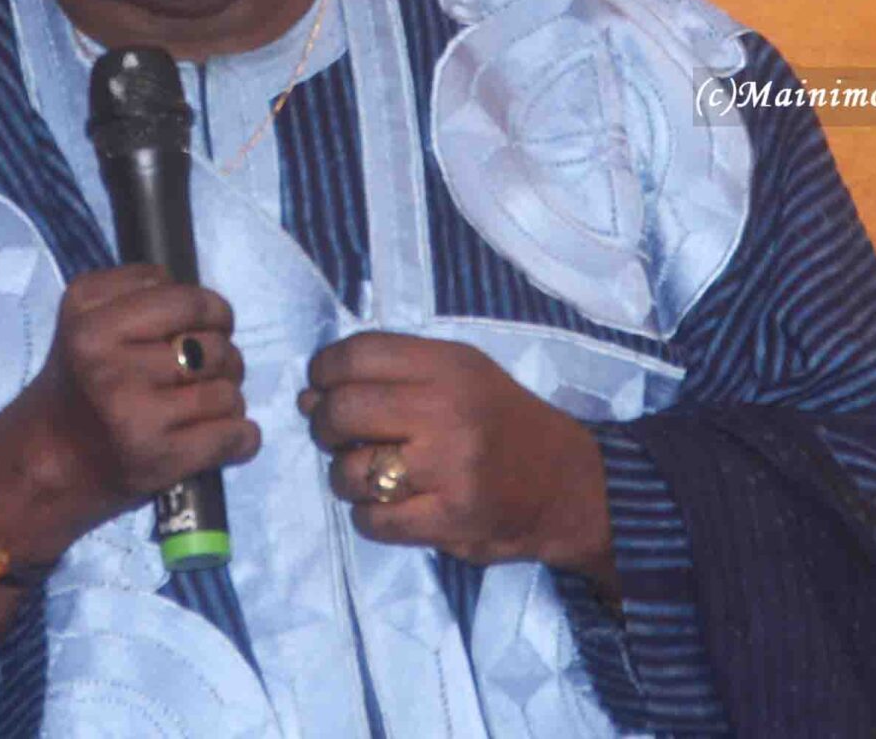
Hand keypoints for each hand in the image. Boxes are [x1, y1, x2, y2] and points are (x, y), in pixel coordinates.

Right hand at [0, 264, 259, 569]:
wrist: (39, 470)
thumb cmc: (76, 394)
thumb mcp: (87, 325)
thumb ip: (143, 302)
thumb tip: (214, 310)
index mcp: (87, 314)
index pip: (184, 294)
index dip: (206, 311)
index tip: (196, 330)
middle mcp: (106, 357)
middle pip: (213, 341)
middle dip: (222, 356)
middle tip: (200, 375)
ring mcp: (134, 409)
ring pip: (228, 389)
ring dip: (227, 401)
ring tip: (200, 411)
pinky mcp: (159, 456)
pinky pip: (236, 434)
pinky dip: (242, 438)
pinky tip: (222, 439)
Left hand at [300, 333, 614, 590]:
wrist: (567, 484)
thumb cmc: (502, 422)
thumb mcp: (460, 375)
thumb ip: (389, 377)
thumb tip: (307, 398)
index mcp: (449, 365)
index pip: (356, 355)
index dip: (323, 372)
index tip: (323, 388)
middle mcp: (448, 410)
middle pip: (344, 410)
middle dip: (324, 426)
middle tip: (338, 437)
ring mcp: (449, 467)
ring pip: (351, 471)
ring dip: (344, 477)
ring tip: (367, 476)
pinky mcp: (451, 519)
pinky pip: (373, 520)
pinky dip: (367, 517)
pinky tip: (387, 507)